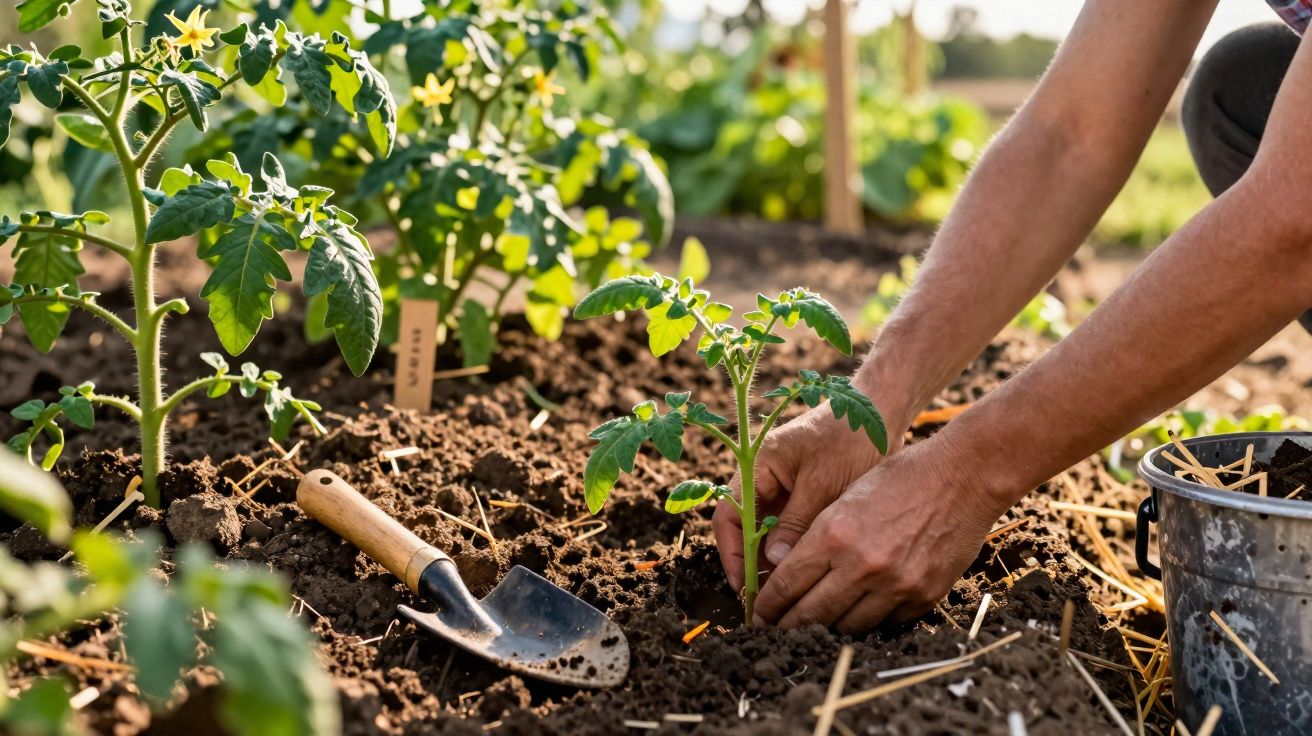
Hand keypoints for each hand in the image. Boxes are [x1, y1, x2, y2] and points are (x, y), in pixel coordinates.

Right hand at [712, 397, 905, 592]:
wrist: (882, 411)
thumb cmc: (853, 438)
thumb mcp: (824, 483)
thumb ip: (798, 522)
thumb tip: (775, 563)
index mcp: (759, 465)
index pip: (729, 515)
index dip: (731, 554)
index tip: (745, 587)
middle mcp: (765, 478)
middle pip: (745, 529)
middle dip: (752, 566)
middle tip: (765, 603)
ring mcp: (784, 488)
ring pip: (768, 534)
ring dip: (774, 563)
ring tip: (785, 598)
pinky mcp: (805, 497)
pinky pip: (790, 530)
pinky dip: (794, 552)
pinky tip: (806, 578)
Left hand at [751, 436, 1003, 632]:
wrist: (963, 476)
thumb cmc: (901, 476)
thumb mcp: (846, 496)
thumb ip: (817, 536)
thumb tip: (786, 570)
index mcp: (834, 534)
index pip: (786, 583)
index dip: (767, 604)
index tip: (757, 613)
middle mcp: (861, 565)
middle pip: (811, 614)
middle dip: (787, 625)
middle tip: (774, 630)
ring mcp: (894, 585)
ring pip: (847, 626)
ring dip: (826, 628)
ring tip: (813, 627)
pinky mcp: (922, 597)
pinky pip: (885, 622)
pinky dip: (868, 619)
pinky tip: (857, 613)